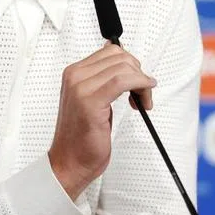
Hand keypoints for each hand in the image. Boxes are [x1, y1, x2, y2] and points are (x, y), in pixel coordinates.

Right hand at [48, 42, 155, 199]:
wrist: (69, 163)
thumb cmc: (81, 138)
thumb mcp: (92, 101)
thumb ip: (104, 82)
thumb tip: (127, 67)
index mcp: (74, 74)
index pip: (110, 51)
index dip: (131, 64)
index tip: (137, 80)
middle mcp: (74, 77)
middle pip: (119, 56)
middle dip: (138, 72)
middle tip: (143, 92)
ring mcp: (80, 88)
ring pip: (123, 67)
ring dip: (142, 81)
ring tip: (143, 100)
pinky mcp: (90, 102)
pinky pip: (122, 81)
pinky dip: (140, 84)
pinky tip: (144, 95)